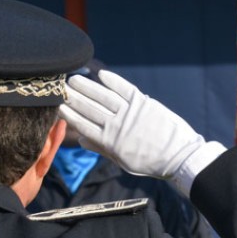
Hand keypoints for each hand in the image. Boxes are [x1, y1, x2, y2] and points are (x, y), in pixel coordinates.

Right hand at [59, 70, 204, 178]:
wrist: (179, 156)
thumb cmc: (151, 163)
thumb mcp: (123, 161)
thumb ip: (102, 149)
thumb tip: (82, 140)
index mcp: (109, 142)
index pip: (82, 125)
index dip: (69, 113)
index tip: (57, 105)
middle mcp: (116, 125)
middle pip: (89, 108)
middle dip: (73, 97)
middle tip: (60, 87)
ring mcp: (129, 112)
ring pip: (103, 96)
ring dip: (87, 86)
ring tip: (74, 79)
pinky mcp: (143, 102)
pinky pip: (124, 88)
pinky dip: (112, 81)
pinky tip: (101, 74)